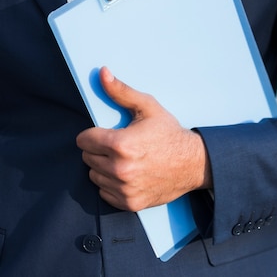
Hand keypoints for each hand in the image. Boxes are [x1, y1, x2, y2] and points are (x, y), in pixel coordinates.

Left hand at [76, 67, 211, 211]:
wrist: (194, 163)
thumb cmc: (169, 134)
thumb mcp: (147, 108)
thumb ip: (121, 91)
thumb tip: (102, 73)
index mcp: (121, 144)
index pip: (83, 140)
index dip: (94, 134)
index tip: (107, 134)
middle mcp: (120, 169)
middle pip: (87, 158)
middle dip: (99, 150)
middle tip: (120, 147)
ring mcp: (124, 188)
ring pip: (94, 175)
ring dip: (104, 168)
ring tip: (125, 160)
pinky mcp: (129, 202)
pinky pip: (104, 193)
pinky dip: (112, 185)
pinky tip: (129, 175)